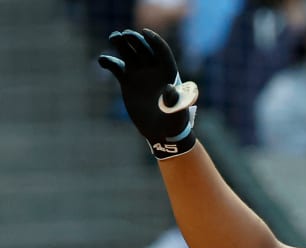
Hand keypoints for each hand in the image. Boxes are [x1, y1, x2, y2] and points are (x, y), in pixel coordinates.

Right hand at [98, 29, 196, 159]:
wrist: (161, 132)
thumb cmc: (174, 122)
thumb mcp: (177, 113)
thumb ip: (176, 101)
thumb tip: (170, 89)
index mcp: (168, 72)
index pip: (162, 51)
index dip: (154, 41)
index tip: (144, 33)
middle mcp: (153, 70)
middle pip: (143, 48)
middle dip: (135, 40)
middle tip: (124, 35)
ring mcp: (140, 74)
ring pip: (129, 53)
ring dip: (121, 44)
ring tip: (114, 37)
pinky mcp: (127, 81)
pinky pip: (116, 67)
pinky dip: (109, 62)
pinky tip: (102, 60)